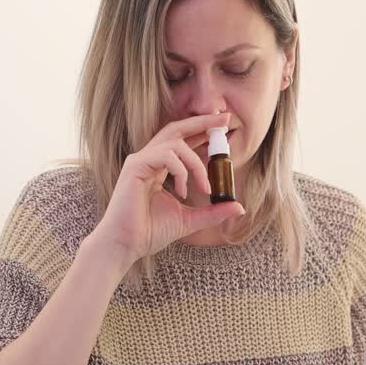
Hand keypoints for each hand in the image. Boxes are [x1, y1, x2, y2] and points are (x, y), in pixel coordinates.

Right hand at [88, 112, 245, 270]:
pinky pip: (166, 155)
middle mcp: (149, 160)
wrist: (127, 245)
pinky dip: (181, 170)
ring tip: (204, 187)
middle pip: (176, 129)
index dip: (202, 132)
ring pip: (175, 143)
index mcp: (159, 168)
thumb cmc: (150, 232)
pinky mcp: (135, 166)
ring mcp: (140, 161)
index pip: (182, 142)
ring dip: (196, 162)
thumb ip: (212, 211)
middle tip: (225, 119)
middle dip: (202, 122)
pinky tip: (182, 192)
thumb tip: (239, 206)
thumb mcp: (190, 220)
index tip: (223, 127)